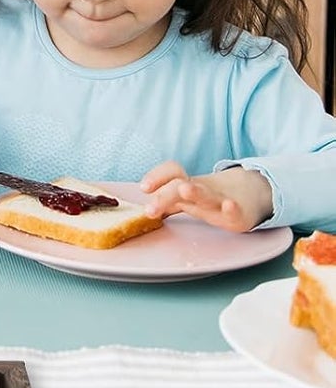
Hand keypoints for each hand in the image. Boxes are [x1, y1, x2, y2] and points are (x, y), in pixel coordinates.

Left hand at [139, 161, 273, 232]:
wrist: (251, 195)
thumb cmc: (210, 199)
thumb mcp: (186, 200)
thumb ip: (165, 203)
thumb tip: (136, 211)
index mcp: (187, 185)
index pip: (172, 173)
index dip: (157, 176)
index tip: (144, 188)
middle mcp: (201, 191)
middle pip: (181, 186)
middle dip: (165, 196)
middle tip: (150, 209)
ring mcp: (220, 201)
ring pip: (206, 195)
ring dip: (196, 191)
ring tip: (185, 189)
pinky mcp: (239, 215)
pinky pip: (234, 211)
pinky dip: (231, 208)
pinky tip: (228, 205)